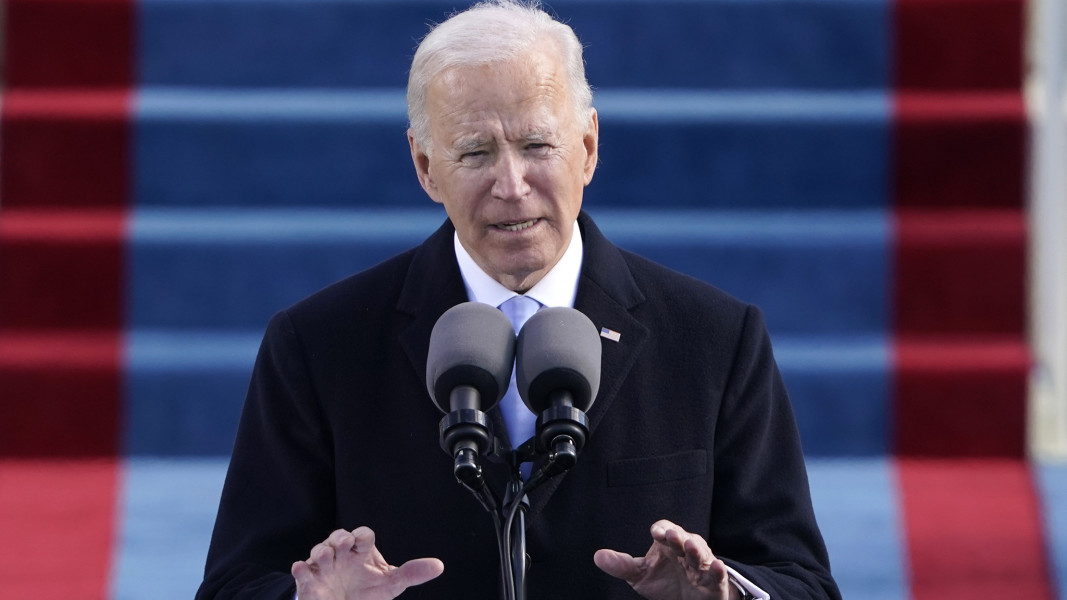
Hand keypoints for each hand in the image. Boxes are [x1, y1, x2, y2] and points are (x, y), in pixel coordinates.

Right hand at [291, 526, 443, 599]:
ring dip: (321, 552)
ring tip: (326, 558)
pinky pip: (301, 571)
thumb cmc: (366, 590)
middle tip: (344, 545)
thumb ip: (412, 574)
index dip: (362, 536)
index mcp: (361, 551)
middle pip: (338, 537)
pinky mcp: (309, 581)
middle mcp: (342, 555)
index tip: (362, 542)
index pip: (362, 535)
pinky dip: (300, 569)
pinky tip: (302, 568)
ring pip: (319, 551)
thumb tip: (439, 566)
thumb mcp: (390, 583)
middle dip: (339, 538)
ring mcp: (324, 567)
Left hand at [594, 519, 738, 599]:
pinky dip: (718, 570)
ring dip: (696, 549)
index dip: (662, 529)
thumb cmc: (665, 582)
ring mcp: (702, 566)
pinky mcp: (714, 582)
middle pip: (684, 537)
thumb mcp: (640, 575)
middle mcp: (686, 550)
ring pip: (701, 553)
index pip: (665, 529)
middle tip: (672, 536)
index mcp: (668, 544)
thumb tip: (598, 556)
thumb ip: (622, 565)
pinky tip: (717, 567)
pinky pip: (717, 574)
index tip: (656, 533)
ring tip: (689, 546)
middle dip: (678, 536)